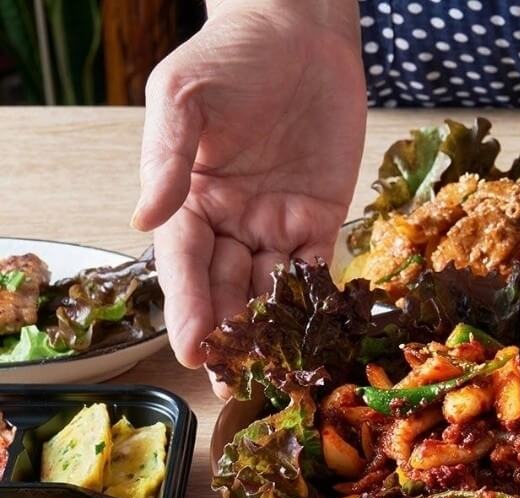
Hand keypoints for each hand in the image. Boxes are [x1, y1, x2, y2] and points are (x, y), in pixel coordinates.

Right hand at [132, 0, 365, 383]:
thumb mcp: (184, 97)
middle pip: (226, 288)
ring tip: (278, 375)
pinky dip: (319, 304)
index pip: (185, 264)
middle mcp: (231, 222)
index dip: (187, 308)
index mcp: (189, 200)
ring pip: (272, 289)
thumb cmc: (229, 57)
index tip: (190, 350)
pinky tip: (321, 338)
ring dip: (273, 333)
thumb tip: (143, 219)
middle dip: (229, 337)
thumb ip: (168, 157)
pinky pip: (319, 269)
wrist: (298, 34)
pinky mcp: (321, 219)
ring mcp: (277, 224)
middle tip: (234, 385)